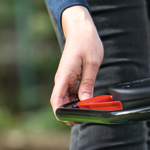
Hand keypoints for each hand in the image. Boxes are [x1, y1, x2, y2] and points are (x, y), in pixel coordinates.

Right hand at [51, 5, 103, 124]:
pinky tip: (88, 101)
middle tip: (85, 118)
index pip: (57, 99)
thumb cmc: (86, 42)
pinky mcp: (70, 78)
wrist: (80, 28)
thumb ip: (88, 83)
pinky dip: (79, 99)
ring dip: (76, 106)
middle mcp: (62, 79)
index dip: (60, 113)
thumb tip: (86, 102)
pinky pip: (72, 93)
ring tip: (90, 109)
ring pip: (67, 99)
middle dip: (70, 113)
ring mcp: (66, 79)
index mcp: (65, 75)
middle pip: (61, 102)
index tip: (70, 121)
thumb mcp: (92, 63)